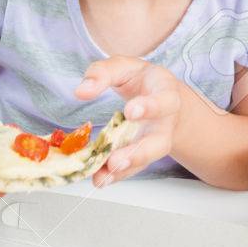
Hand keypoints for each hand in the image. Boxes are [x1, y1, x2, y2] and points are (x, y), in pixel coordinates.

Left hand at [75, 57, 182, 184]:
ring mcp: (155, 142)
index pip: (164, 101)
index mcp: (166, 94)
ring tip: (103, 175)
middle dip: (139, 152)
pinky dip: (116, 175)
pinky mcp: (142, 155)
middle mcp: (165, 123)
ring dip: (124, 169)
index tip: (130, 112)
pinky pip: (132, 168)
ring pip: (145, 160)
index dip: (149, 107)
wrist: (159, 94)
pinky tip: (100, 179)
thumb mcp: (124, 67)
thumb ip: (103, 73)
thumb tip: (81, 91)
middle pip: (158, 142)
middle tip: (116, 160)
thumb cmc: (141, 79)